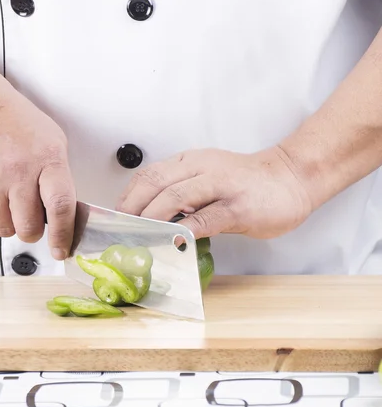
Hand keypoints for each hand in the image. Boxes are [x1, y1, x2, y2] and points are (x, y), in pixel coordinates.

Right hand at [0, 78, 75, 260]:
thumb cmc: (16, 124)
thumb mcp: (52, 141)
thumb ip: (59, 177)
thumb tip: (63, 216)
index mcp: (47, 159)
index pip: (60, 206)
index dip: (63, 235)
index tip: (61, 249)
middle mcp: (17, 171)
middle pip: (28, 226)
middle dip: (31, 231)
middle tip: (29, 218)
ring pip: (3, 228)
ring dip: (8, 222)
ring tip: (7, 198)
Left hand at [116, 146, 312, 239]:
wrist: (291, 177)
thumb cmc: (245, 182)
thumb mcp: (208, 177)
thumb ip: (181, 193)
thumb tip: (151, 219)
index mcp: (189, 161)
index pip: (148, 175)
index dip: (127, 197)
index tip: (116, 218)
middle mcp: (200, 168)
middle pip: (154, 184)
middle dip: (131, 210)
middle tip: (120, 232)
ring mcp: (220, 185)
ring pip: (173, 198)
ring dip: (151, 220)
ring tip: (138, 238)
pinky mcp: (237, 207)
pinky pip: (203, 220)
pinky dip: (182, 233)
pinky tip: (171, 244)